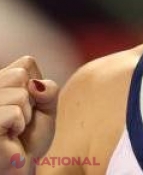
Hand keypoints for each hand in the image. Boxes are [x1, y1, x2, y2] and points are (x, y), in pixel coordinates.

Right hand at [0, 56, 58, 171]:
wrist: (20, 167)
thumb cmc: (29, 138)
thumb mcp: (47, 107)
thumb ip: (48, 89)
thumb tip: (35, 85)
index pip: (26, 63)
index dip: (37, 86)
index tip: (29, 105)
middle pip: (20, 74)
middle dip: (31, 100)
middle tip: (21, 120)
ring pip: (19, 93)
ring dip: (25, 115)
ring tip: (14, 129)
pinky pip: (13, 112)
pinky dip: (19, 125)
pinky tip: (9, 137)